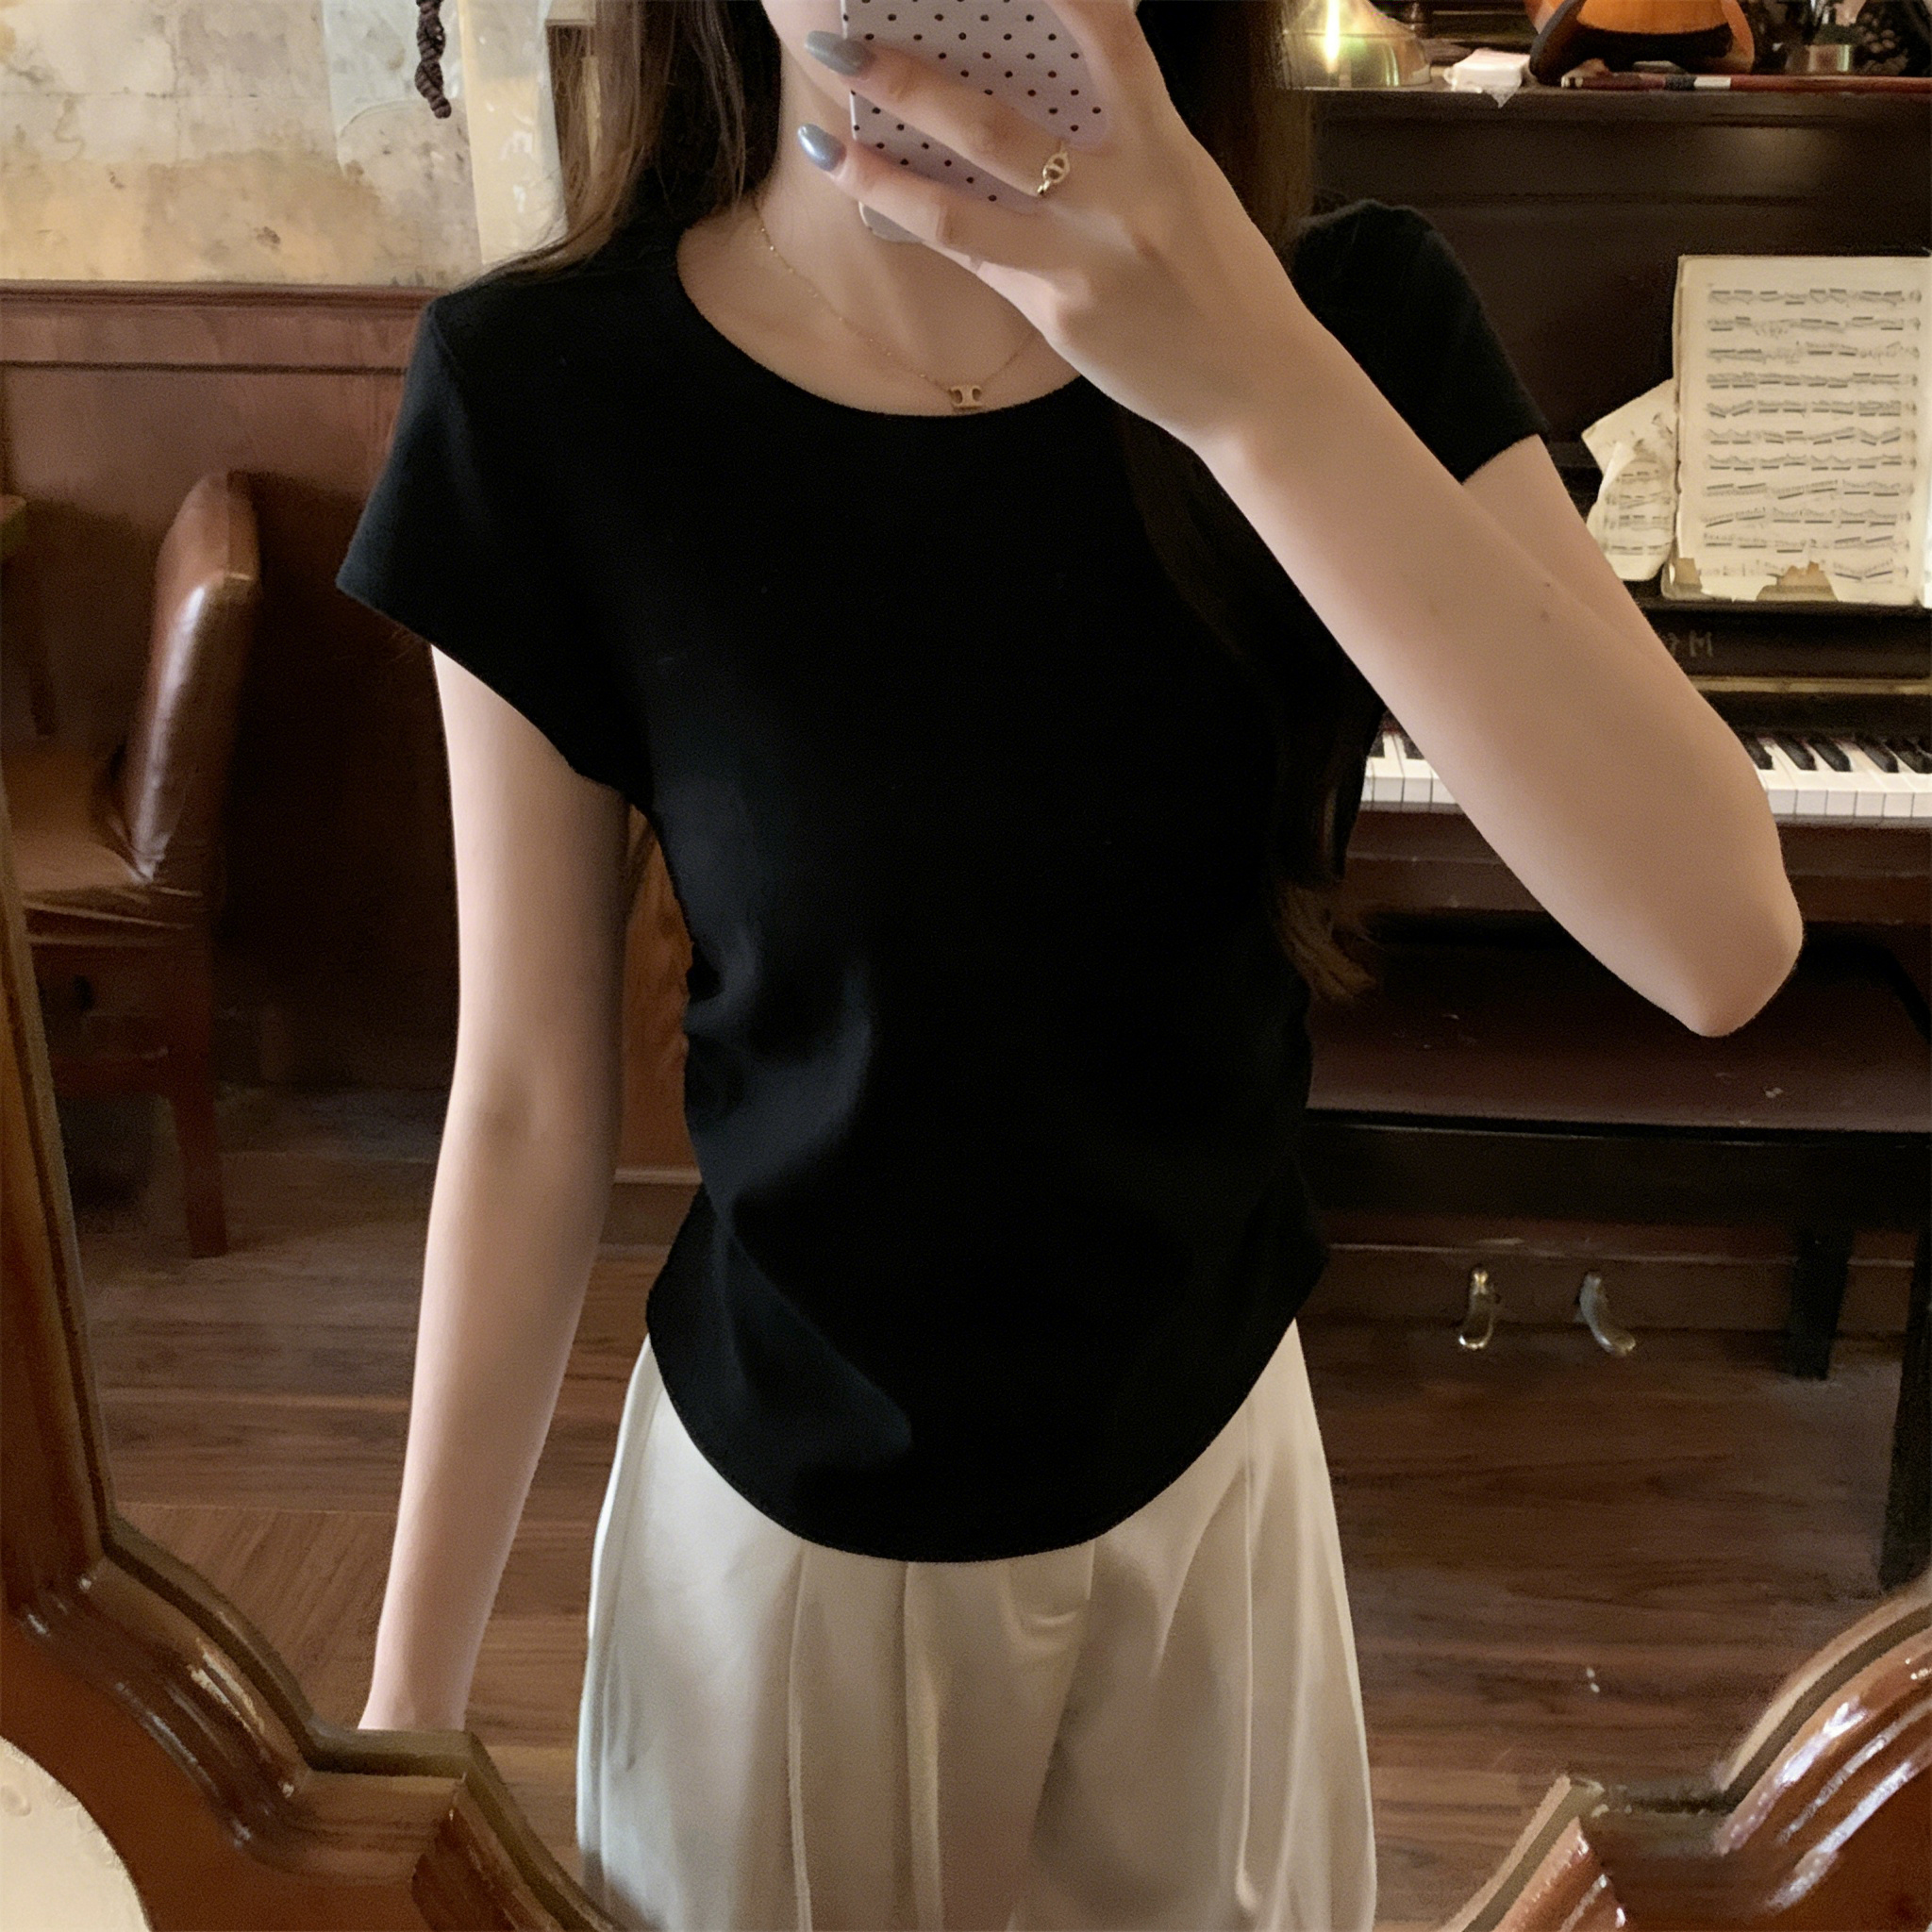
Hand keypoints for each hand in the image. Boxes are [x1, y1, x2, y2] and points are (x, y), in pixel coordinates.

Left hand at [796, 0, 1310, 452]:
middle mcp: (1123, 198)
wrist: (1256, 386)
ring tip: (828, 144)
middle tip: (847, 42)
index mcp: (1165, 147)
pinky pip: (976, 259)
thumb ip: (1124, 137)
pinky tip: (876, 197)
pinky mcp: (1060, 316)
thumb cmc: (1222, 277)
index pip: (1113, 38)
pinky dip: (922, 224)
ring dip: (882, 172)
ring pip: (960, 208)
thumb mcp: (1187, 186)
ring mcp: (1084, 262)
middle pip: (996, 126)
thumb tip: (1041, 94)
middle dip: (911, 81)